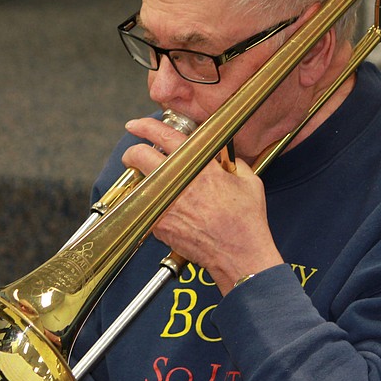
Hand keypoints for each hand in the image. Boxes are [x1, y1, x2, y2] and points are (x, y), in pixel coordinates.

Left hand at [122, 116, 283, 291]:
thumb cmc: (247, 220)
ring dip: (139, 179)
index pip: (165, 136)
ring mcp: (166, 204)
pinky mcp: (160, 225)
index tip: (136, 125)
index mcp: (200, 165)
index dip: (146, 126)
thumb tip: (221, 157)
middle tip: (135, 155)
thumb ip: (231, 162)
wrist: (239, 254)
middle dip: (132, 152)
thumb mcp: (248, 180)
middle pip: (139, 156)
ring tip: (148, 182)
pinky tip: (161, 207)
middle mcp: (179, 181)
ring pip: (138, 182)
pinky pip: (146, 208)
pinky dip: (149, 205)